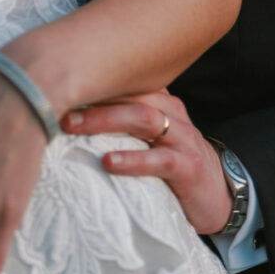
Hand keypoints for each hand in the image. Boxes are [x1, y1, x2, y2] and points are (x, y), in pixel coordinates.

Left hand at [65, 89, 233, 235]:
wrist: (220, 196)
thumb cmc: (173, 163)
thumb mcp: (150, 136)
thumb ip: (122, 121)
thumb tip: (69, 112)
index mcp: (159, 101)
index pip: (125, 80)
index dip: (92, 77)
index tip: (58, 78)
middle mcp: (171, 112)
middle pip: (129, 94)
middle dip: (91, 96)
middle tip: (55, 103)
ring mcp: (182, 138)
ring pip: (142, 118)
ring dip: (104, 120)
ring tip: (73, 126)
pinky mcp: (188, 167)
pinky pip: (160, 159)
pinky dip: (133, 160)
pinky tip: (109, 162)